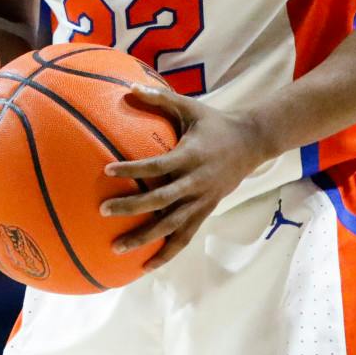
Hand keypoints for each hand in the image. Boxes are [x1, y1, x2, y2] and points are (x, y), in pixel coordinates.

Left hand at [100, 86, 272, 270]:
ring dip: (144, 238)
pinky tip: (145, 266)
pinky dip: (166, 252)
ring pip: (171, 226)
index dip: (133, 169)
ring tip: (117, 248)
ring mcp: (201, 201)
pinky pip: (184, 236)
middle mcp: (195, 183)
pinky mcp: (205, 211)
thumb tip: (128, 87)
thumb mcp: (189, 107)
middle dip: (131, 207)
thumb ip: (159, 99)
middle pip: (160, 201)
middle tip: (103, 210)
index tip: (108, 170)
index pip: (157, 166)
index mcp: (190, 157)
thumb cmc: (214, 123)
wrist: (252, 143)